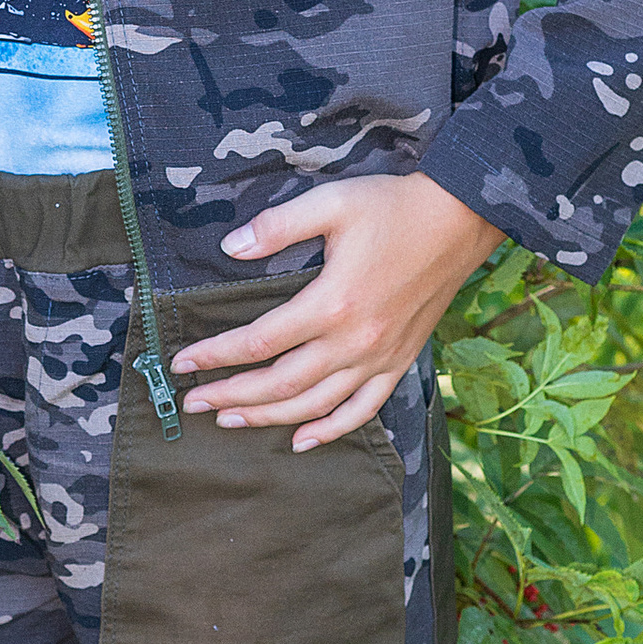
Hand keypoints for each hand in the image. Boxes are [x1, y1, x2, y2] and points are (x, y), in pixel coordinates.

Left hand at [173, 174, 505, 450]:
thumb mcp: (332, 203)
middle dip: (231, 395)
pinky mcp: (400, 362)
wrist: (460, 220)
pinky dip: (331, 430)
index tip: (182, 362)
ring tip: (230, 419)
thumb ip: (277, 226)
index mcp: (331, 302)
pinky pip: (363, 410)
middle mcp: (354, 341)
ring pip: (315, 404)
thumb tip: (229, 248)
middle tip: (193, 403)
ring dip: (268, 418)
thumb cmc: (394, 207)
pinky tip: (302, 440)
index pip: (258, 341)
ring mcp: (379, 357)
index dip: (216, 355)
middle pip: (280, 384)